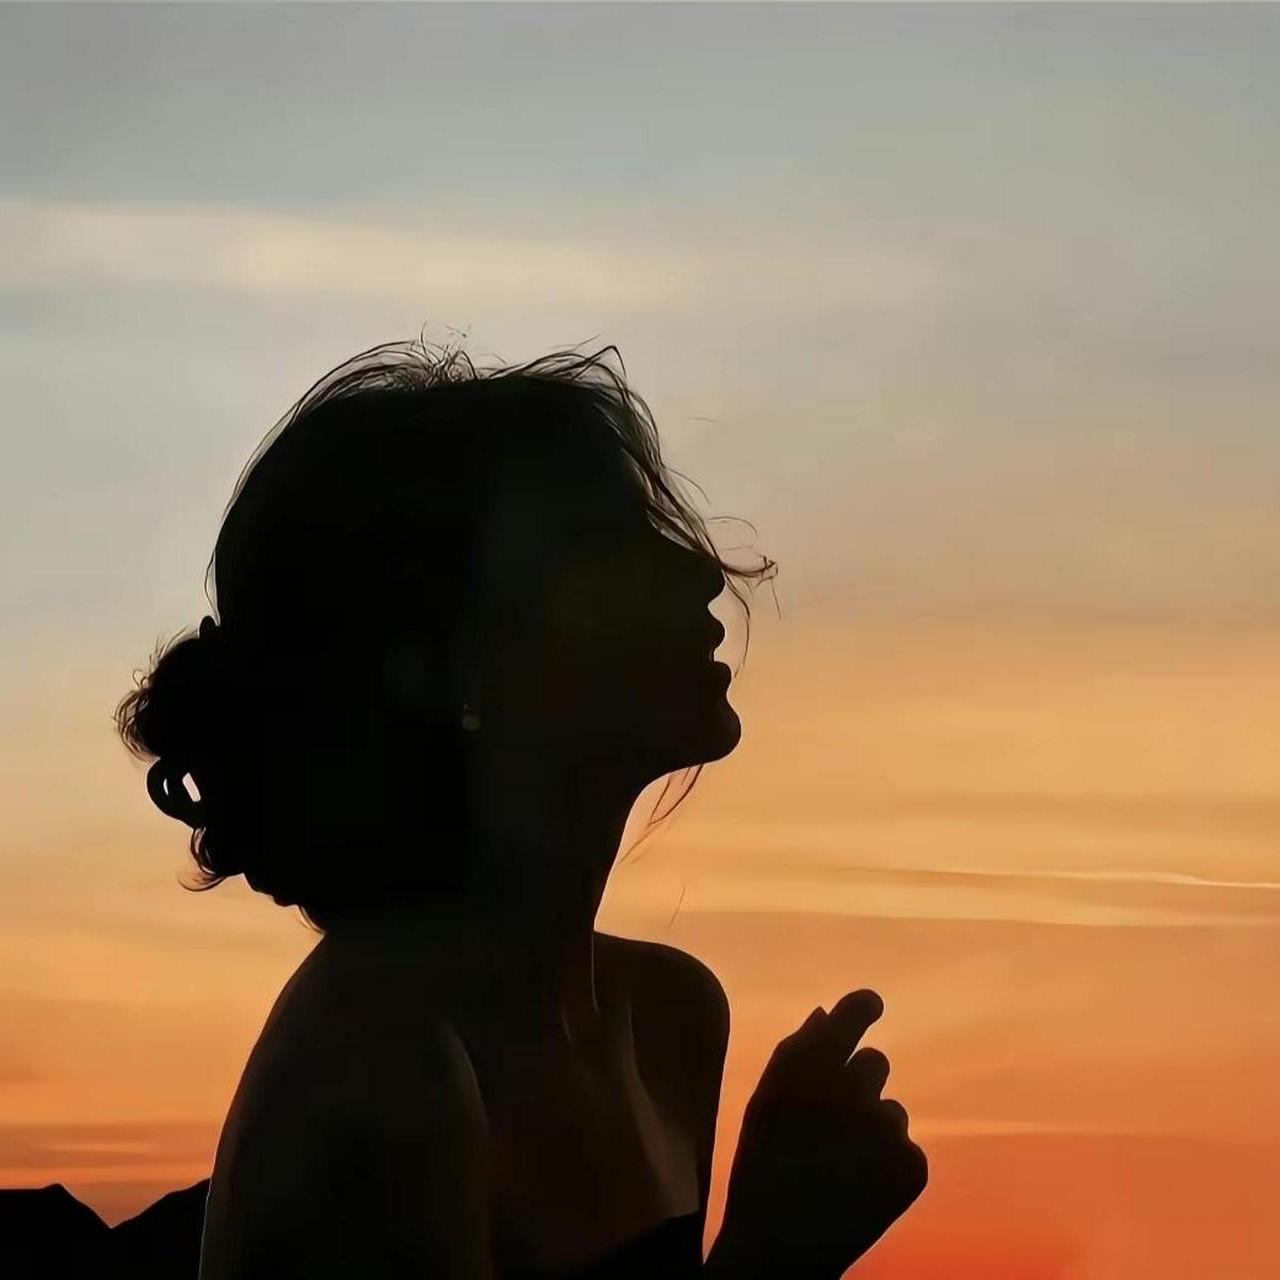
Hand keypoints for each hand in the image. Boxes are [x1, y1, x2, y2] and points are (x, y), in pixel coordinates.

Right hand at [712, 991, 926, 1279]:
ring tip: (837, 1169)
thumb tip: (825, 1012)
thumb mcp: (765, 1104)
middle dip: (859, 1085)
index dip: (864, 1006)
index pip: (856, 1011)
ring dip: (872, 1130)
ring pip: (891, 1110)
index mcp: (810, 1066)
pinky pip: (906, 1148)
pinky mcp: (912, 1165)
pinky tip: (857, 1191)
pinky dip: (887, 1166)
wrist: (781, 1249)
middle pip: (876, 1063)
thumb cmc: (763, 1169)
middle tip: (832, 1127)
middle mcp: (851, 1089)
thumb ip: (794, 1051)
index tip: (870, 1006)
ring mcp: (885, 1129)